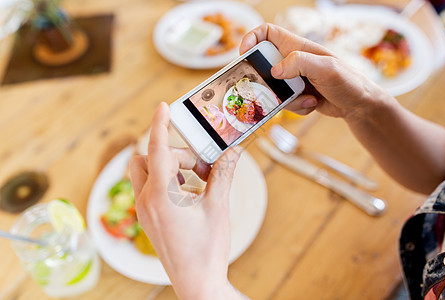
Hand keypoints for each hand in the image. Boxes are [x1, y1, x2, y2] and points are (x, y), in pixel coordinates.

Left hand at [130, 102, 246, 299]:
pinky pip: (151, 188)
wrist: (197, 283)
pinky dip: (168, 182)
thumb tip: (233, 152)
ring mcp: (145, 211)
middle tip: (204, 166)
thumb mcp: (218, 207)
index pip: (158, 149)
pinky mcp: (148, 218)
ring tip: (199, 181)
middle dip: (178, 154)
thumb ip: (223, 174)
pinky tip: (191, 195)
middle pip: (152, 159)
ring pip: (148, 173)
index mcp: (161, 195)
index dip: (160, 124)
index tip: (162, 106)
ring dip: (171, 168)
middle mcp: (146, 200)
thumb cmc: (206, 250)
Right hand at [239, 23, 392, 120]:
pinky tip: (314, 103)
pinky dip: (297, 107)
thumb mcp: (325, 68)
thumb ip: (299, 63)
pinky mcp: (296, 95)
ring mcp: (294, 79)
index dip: (252, 39)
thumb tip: (275, 71)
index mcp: (297, 47)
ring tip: (308, 98)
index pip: (267, 33)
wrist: (359, 105)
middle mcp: (292, 61)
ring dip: (287, 99)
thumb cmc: (348, 81)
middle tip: (273, 89)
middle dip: (266, 81)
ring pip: (273, 89)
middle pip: (264, 66)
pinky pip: (284, 103)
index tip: (244, 54)